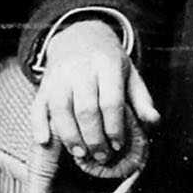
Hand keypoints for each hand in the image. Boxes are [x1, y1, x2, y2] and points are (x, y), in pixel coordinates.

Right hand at [34, 19, 158, 166]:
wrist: (80, 36)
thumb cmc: (109, 62)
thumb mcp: (130, 74)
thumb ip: (142, 100)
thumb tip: (154, 122)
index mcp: (107, 65)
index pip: (110, 100)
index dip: (114, 126)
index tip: (118, 145)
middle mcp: (81, 69)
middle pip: (85, 108)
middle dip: (94, 137)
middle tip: (102, 156)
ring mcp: (59, 76)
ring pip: (61, 109)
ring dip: (70, 136)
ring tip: (80, 154)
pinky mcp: (44, 85)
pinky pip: (38, 106)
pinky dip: (39, 124)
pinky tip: (44, 141)